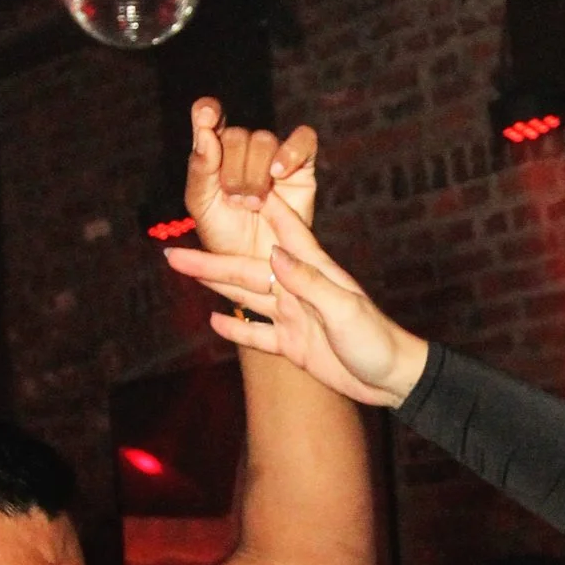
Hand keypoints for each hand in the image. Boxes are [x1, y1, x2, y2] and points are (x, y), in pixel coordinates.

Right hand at [163, 198, 426, 408]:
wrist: (391, 379)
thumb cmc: (376, 339)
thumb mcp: (344, 309)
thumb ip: (309, 282)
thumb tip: (274, 254)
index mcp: (314, 271)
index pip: (284, 231)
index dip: (262, 207)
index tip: (233, 184)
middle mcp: (298, 288)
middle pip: (247, 270)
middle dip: (210, 261)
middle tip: (172, 253)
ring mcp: (293, 316)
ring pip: (246, 297)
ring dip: (214, 285)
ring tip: (183, 272)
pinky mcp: (292, 344)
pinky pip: (258, 335)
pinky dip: (235, 330)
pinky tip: (212, 320)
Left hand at [181, 97, 318, 267]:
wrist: (257, 266)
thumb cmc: (225, 236)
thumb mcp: (202, 205)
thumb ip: (200, 169)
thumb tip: (205, 133)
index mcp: (213, 153)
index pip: (208, 115)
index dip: (206, 110)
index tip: (205, 117)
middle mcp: (243, 150)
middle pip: (236, 136)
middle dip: (232, 170)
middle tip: (235, 201)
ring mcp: (274, 156)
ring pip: (264, 141)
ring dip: (255, 174)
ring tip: (254, 204)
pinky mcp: (302, 166)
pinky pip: (304, 139)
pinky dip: (291, 151)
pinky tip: (278, 173)